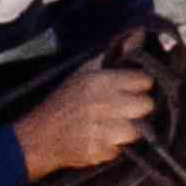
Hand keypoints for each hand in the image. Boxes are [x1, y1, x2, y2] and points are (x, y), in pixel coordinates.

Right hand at [11, 57, 156, 181]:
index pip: (143, 80)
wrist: (39, 137)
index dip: (139, 85)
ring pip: (137, 129)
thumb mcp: (85, 72)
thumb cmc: (64, 101)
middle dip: (138, 108)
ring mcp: (101, 130)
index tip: (131, 89)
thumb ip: (115, 55)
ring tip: (113, 126)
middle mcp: (103, 104)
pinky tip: (101, 140)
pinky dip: (114, 147)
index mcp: (100, 81)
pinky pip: (122, 148)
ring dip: (128, 130)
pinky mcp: (100, 152)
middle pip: (146, 105)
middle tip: (125, 110)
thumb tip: (140, 33)